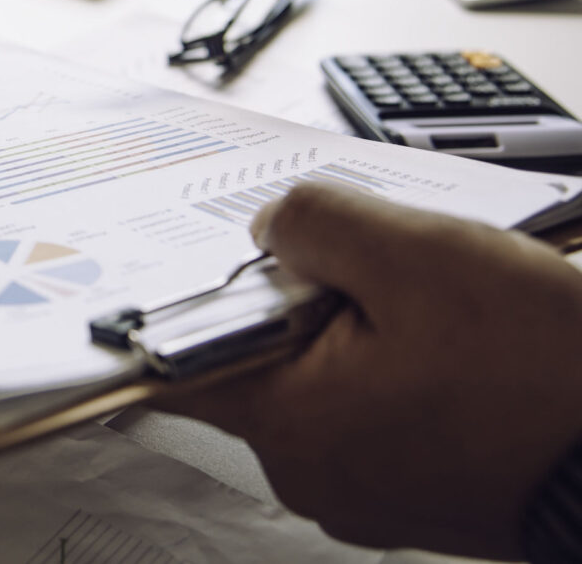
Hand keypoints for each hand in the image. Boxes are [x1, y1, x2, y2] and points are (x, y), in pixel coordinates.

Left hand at [158, 182, 581, 558]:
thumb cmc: (549, 372)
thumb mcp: (419, 257)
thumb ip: (318, 226)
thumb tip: (267, 227)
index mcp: (292, 422)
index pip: (176, 367)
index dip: (167, 306)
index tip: (168, 264)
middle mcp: (314, 470)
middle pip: (258, 355)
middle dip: (294, 295)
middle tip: (351, 255)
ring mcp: (365, 486)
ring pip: (321, 375)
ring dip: (355, 324)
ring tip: (419, 294)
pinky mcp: (412, 483)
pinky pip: (370, 404)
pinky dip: (390, 361)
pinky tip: (445, 334)